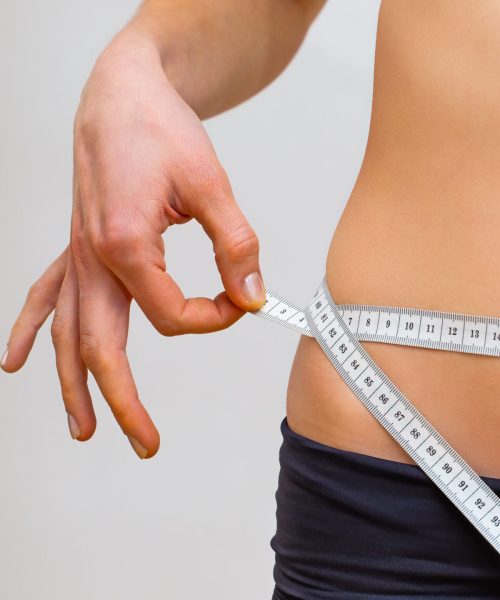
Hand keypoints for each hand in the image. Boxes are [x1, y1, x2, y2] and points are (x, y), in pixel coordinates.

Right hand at [0, 28, 265, 458]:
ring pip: (65, 332)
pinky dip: (30, 330)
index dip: (215, 317)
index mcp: (125, 244)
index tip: (241, 301)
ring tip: (81, 428)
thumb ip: (236, 245)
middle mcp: (91, 258)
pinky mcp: (76, 247)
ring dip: (72, 383)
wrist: (123, 96)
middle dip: (123, 401)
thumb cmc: (160, 130)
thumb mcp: (212, 184)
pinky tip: (15, 359)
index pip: (173, 314)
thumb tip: (251, 295)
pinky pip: (44, 296)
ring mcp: (77, 256)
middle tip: (146, 443)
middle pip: (101, 346)